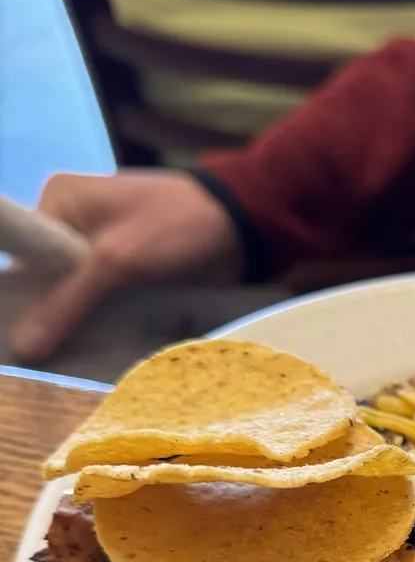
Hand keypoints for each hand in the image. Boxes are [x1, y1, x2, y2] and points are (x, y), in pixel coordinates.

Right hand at [7, 170, 244, 363]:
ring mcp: (102, 246)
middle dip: (47, 315)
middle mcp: (74, 219)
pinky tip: (93, 351)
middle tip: (38, 360)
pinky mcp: (129, 269)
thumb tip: (22, 347)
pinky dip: (101, 320)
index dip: (18, 296)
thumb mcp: (116, 261)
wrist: (244, 225)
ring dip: (75, 323)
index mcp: (60, 198)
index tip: (12, 337)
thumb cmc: (176, 227)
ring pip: (75, 292)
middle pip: (46, 277)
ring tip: (61, 363)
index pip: (22, 253)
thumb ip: (68, 302)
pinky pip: (103, 299)